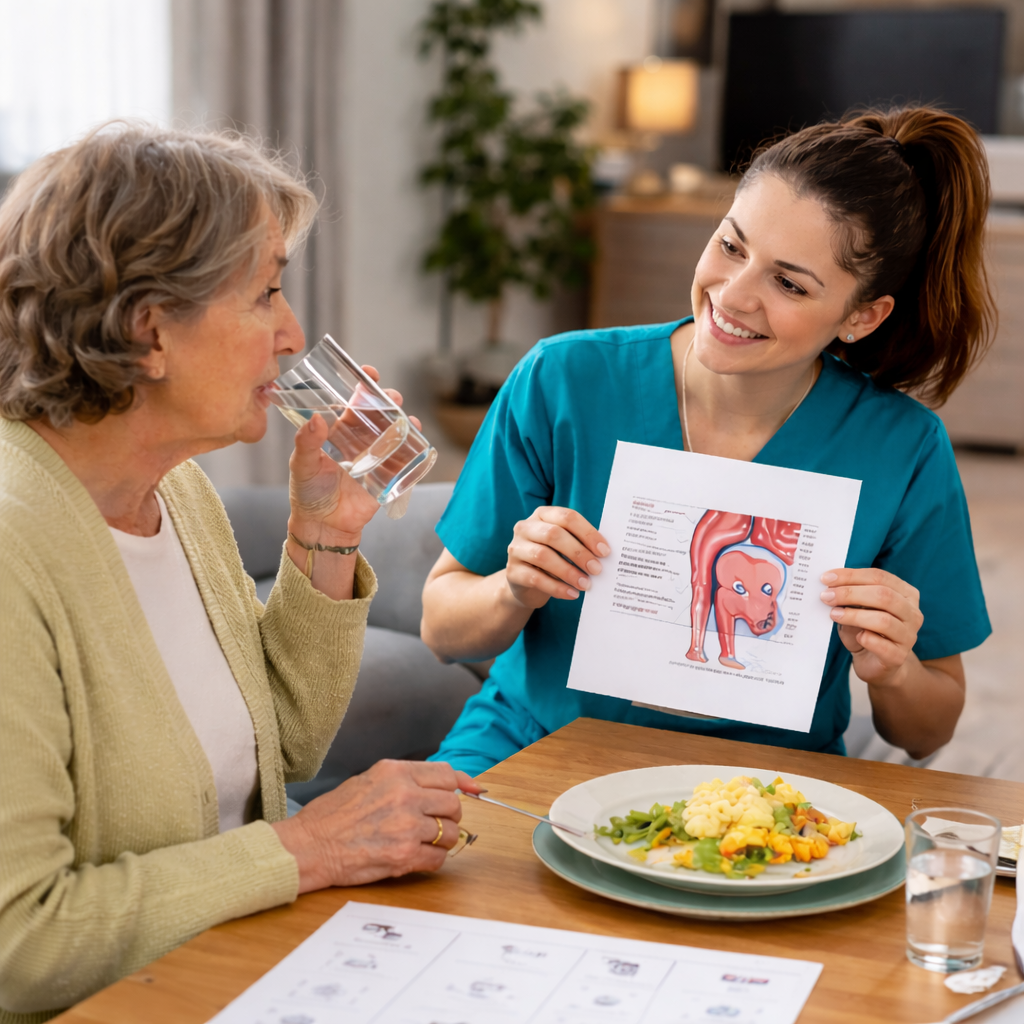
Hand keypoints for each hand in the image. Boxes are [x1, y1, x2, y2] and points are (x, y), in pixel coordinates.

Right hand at [270, 760, 482, 892]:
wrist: (308, 846)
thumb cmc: (331, 816)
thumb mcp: (368, 780)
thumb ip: (403, 780)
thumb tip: (438, 784)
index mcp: (395, 772)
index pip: (445, 774)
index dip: (462, 783)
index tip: (473, 790)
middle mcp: (404, 795)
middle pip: (453, 805)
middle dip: (449, 816)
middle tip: (434, 822)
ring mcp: (406, 826)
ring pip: (450, 833)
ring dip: (442, 840)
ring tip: (421, 842)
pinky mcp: (404, 855)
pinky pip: (438, 859)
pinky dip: (432, 861)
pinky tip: (416, 857)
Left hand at [288, 365, 420, 546]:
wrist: (324, 526)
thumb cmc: (308, 493)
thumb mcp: (302, 465)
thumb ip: (307, 442)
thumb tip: (316, 419)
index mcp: (337, 430)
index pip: (352, 401)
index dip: (362, 384)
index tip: (368, 373)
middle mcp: (359, 439)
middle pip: (379, 411)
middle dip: (387, 399)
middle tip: (390, 397)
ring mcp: (375, 455)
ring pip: (395, 430)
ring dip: (404, 419)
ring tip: (406, 418)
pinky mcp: (388, 474)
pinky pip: (405, 457)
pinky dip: (413, 446)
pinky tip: (416, 438)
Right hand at [505, 506, 609, 608]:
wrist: (526, 583)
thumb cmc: (552, 558)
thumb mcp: (564, 546)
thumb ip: (581, 543)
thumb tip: (605, 553)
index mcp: (542, 515)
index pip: (567, 517)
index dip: (587, 533)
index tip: (605, 551)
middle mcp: (525, 527)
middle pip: (553, 534)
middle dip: (579, 552)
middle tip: (596, 569)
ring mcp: (515, 549)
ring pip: (543, 556)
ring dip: (568, 572)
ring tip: (586, 584)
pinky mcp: (511, 571)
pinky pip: (535, 579)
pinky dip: (557, 588)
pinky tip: (572, 594)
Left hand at [819, 568, 923, 688]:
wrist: (875, 663)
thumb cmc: (865, 630)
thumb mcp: (858, 608)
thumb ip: (851, 596)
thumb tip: (830, 585)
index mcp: (906, 594)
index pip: (880, 577)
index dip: (852, 575)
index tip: (827, 577)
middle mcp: (912, 613)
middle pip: (884, 595)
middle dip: (850, 593)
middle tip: (827, 596)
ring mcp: (908, 636)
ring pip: (884, 620)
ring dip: (854, 615)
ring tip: (834, 614)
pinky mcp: (899, 657)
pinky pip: (883, 646)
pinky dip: (866, 638)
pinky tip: (856, 636)